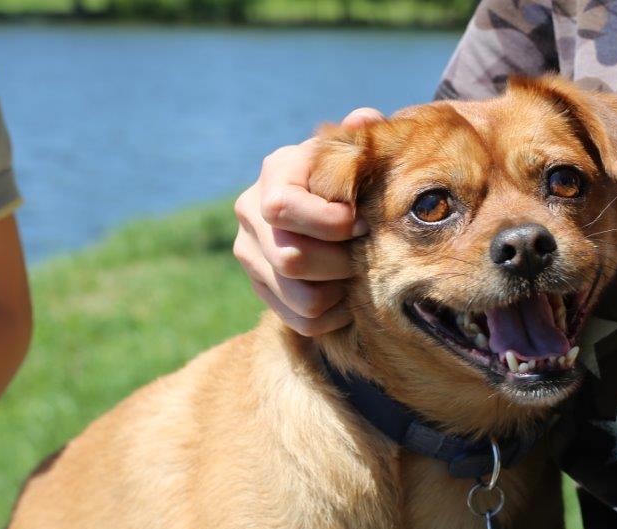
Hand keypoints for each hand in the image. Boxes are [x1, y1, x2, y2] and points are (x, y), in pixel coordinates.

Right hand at [233, 107, 383, 335]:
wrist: (330, 203)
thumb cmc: (351, 175)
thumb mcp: (356, 153)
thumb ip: (361, 140)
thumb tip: (364, 121)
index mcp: (275, 174)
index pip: (283, 207)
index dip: (329, 223)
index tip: (362, 224)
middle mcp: (251, 213)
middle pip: (290, 258)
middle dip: (339, 263)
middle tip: (365, 256)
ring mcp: (251, 253)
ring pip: (296, 295)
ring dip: (337, 292)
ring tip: (358, 277)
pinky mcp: (261, 286)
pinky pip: (299, 319)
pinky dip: (331, 316)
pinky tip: (348, 298)